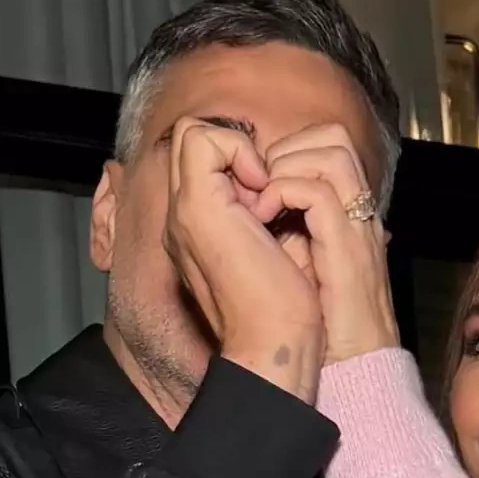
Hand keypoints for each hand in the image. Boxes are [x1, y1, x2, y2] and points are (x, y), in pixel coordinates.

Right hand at [162, 117, 323, 401]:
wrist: (277, 344)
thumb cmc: (287, 311)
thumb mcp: (280, 251)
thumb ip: (269, 219)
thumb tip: (295, 189)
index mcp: (201, 230)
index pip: (203, 160)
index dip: (240, 158)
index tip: (275, 194)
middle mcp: (183, 218)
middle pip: (192, 140)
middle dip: (236, 148)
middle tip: (271, 184)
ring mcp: (184, 212)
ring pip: (192, 133)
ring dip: (238, 150)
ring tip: (268, 192)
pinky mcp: (197, 208)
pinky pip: (202, 139)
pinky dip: (237, 151)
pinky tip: (265, 192)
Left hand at [255, 124, 399, 364]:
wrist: (334, 367)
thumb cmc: (309, 324)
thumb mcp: (292, 259)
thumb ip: (284, 222)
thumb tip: (249, 194)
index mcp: (341, 210)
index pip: (322, 143)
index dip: (282, 151)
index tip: (252, 189)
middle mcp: (354, 210)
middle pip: (332, 135)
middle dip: (283, 151)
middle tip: (256, 192)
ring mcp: (355, 224)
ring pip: (330, 149)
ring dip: (282, 168)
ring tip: (260, 206)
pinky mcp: (348, 246)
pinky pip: (317, 190)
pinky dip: (283, 195)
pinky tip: (265, 222)